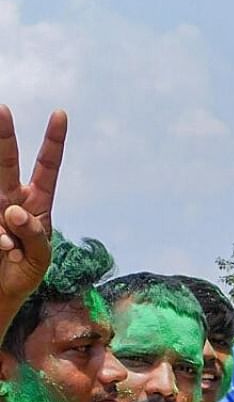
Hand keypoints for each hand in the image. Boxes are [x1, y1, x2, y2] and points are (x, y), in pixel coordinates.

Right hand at [0, 107, 66, 304]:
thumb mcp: (41, 257)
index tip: (60, 114)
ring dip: (4, 225)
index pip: (46, 165)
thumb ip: (34, 234)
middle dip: (3, 136)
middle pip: (7, 161)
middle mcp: (10, 197)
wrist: (1, 293)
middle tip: (1, 109)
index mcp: (37, 201)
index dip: (53, 140)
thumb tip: (13, 211)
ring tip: (10, 248)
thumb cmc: (25, 272)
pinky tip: (4, 250)